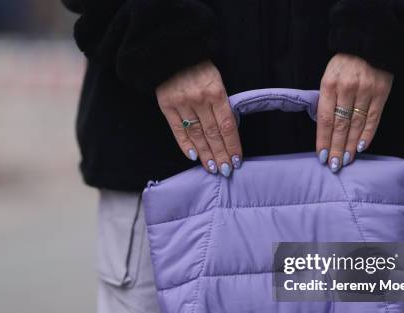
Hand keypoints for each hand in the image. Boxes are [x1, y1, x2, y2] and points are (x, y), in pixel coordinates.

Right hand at [156, 61, 241, 176]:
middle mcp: (200, 100)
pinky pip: (178, 130)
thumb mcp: (216, 79)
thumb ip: (221, 102)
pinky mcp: (167, 106)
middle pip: (213, 134)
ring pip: (197, 135)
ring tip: (212, 168)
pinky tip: (193, 157)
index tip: (237, 160)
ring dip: (206, 154)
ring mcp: (182, 104)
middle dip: (221, 154)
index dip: (232, 145)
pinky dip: (185, 144)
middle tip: (226, 171)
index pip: (227, 125)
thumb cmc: (198, 66)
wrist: (171, 50)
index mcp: (216, 92)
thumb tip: (227, 130)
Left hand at [316, 53, 392, 171]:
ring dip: (350, 145)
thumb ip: (327, 99)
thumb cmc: (345, 63)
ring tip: (346, 160)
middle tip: (334, 165)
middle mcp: (347, 88)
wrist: (371, 42)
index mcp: (330, 84)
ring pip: (356, 124)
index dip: (323, 139)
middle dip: (336, 147)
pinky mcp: (381, 92)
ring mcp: (365, 91)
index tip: (321, 156)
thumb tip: (325, 128)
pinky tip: (361, 148)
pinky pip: (373, 118)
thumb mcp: (329, 76)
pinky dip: (367, 134)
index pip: (325, 118)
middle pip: (340, 125)